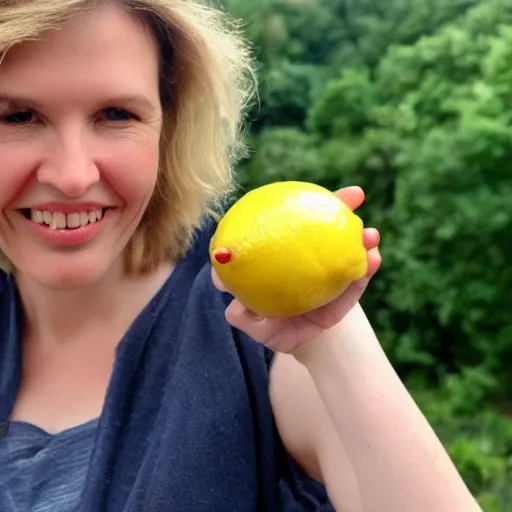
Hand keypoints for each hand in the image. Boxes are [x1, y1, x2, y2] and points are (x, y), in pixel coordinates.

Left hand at [211, 186, 380, 354]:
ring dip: (363, 235)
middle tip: (354, 195)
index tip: (305, 193)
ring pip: (349, 243)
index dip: (298, 202)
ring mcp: (331, 265)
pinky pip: (360, 272)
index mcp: (284, 252)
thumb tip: (234, 307)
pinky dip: (368, 264)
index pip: (291, 220)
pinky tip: (374, 258)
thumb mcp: (255, 324)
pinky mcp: (349, 283)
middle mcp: (308, 251)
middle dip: (341, 205)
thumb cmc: (271, 327)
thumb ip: (243, 317)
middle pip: (326, 221)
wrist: (300, 339)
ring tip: (370, 235)